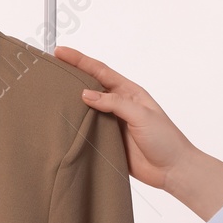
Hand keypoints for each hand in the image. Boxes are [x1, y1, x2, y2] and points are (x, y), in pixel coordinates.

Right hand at [54, 45, 196, 191]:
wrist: (173, 170)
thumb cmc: (165, 140)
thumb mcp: (142, 115)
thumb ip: (115, 103)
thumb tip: (86, 94)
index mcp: (129, 92)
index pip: (100, 71)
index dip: (80, 60)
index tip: (61, 52)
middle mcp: (119, 105)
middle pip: (90, 86)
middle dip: (71, 75)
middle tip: (49, 67)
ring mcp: (112, 122)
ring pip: (86, 108)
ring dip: (70, 100)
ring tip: (49, 91)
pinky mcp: (108, 140)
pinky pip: (88, 129)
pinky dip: (75, 124)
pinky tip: (62, 121)